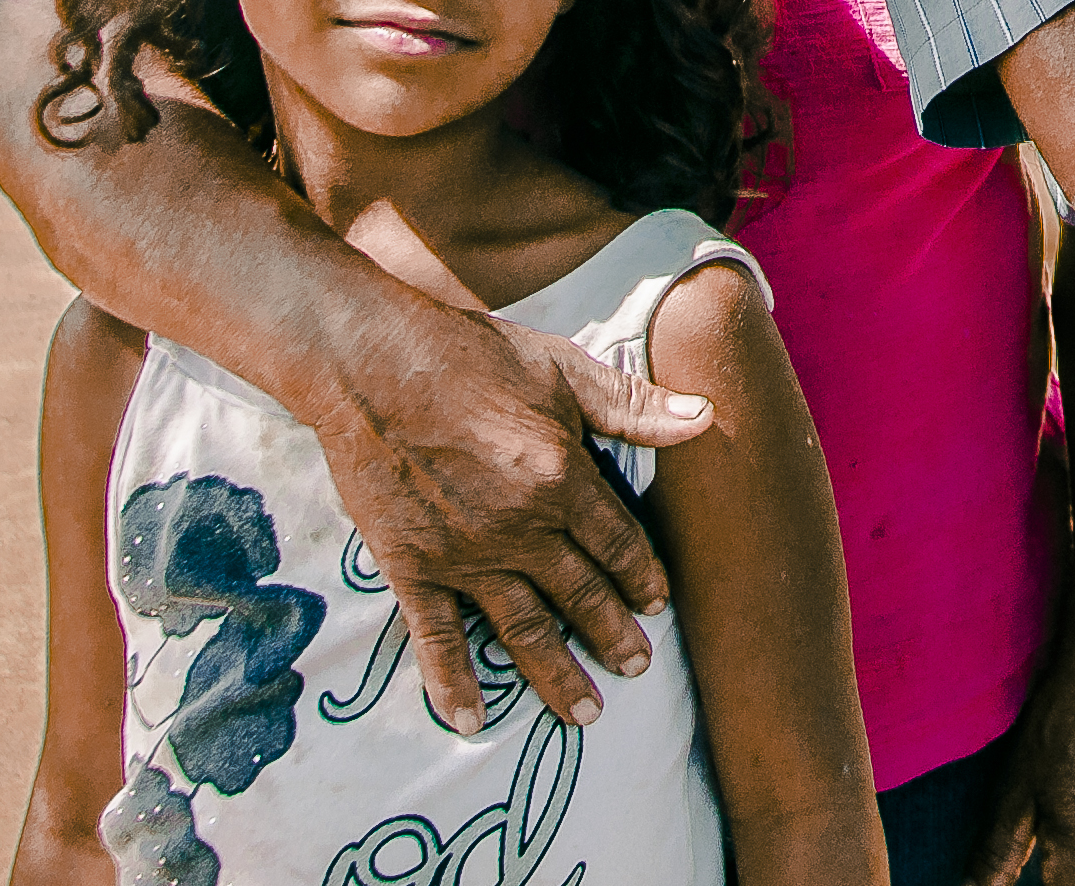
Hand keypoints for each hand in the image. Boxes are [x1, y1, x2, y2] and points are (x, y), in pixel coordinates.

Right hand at [309, 296, 718, 728]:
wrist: (369, 361)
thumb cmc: (468, 354)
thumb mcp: (561, 369)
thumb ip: (631, 406)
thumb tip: (705, 416)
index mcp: (561, 479)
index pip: (616, 542)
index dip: (641, 575)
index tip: (657, 605)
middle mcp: (518, 528)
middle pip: (578, 593)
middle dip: (611, 634)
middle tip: (636, 669)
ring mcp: (463, 554)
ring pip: (520, 627)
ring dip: (555, 674)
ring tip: (585, 714)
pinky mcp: (410, 565)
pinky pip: (435, 636)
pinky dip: (452, 682)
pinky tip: (469, 721)